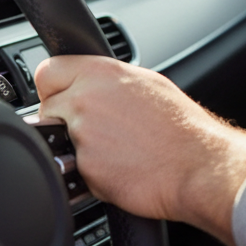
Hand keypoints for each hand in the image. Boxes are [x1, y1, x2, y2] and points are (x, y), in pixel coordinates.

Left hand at [34, 55, 245, 245]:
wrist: (200, 166)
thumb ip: (109, 81)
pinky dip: (91, 174)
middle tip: (90, 132)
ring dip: (76, 149)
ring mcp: (83, 133)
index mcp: (100, 71)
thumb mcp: (146, 82)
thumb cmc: (182, 128)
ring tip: (113, 152)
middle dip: (61, 122)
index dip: (52, 88)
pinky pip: (75, 171)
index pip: (47, 71)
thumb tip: (91, 82)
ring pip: (59, 142)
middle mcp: (87, 98)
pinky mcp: (86, 168)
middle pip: (45, 109)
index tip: (58, 99)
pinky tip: (118, 169)